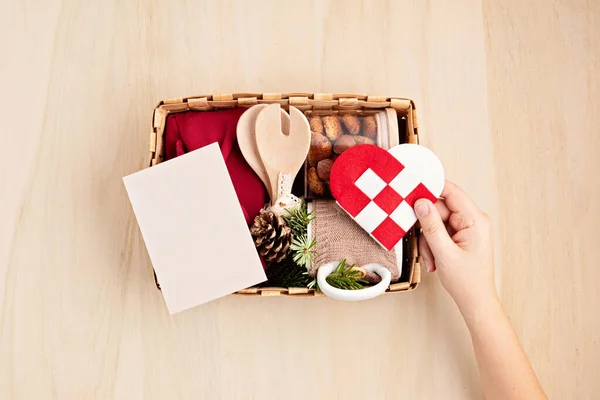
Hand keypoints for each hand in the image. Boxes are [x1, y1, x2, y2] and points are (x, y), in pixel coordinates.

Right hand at [414, 180, 495, 309]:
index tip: (413, 187)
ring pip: (435, 222)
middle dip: (427, 227)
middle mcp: (473, 220)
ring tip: (432, 259)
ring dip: (428, 240)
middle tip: (423, 244)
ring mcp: (466, 228)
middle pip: (439, 209)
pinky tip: (434, 259)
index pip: (452, 192)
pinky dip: (432, 244)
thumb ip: (431, 226)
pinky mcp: (460, 235)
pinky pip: (438, 231)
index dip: (432, 187)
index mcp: (476, 220)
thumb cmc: (467, 281)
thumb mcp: (444, 253)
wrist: (475, 300)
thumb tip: (421, 203)